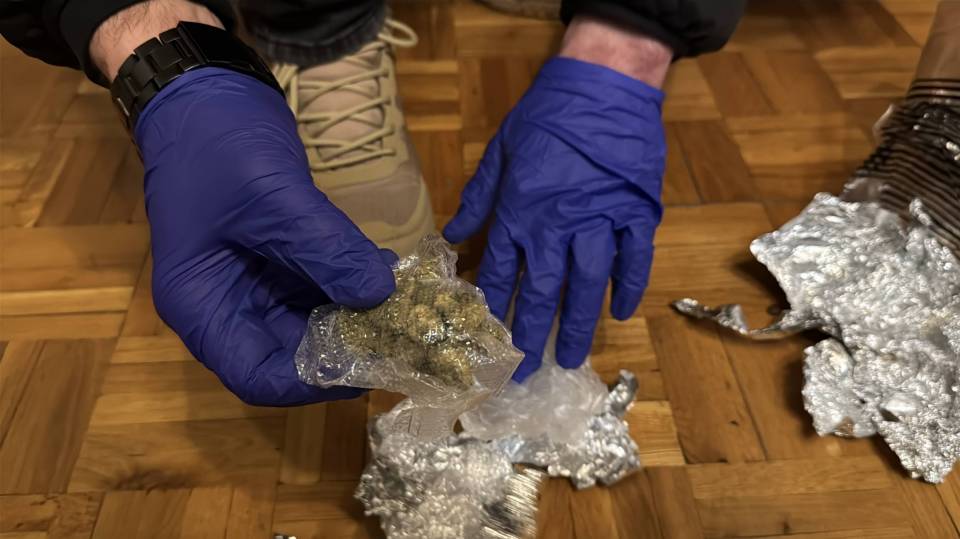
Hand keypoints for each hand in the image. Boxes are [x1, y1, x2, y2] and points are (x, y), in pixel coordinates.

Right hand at [136, 68, 395, 404]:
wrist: (205, 89)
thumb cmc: (217, 145)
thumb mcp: (272, 198)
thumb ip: (326, 250)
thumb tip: (382, 295)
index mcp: (202, 307)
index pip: (258, 377)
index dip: (314, 382)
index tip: (371, 363)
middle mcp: (227, 306)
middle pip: (292, 355)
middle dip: (348, 349)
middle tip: (406, 337)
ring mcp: (255, 283)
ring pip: (314, 324)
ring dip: (358, 318)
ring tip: (408, 309)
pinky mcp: (281, 260)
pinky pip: (322, 288)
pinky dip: (354, 286)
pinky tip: (390, 277)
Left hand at [443, 56, 666, 380]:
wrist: (601, 86)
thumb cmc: (545, 117)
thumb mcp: (499, 151)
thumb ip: (478, 197)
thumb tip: (452, 236)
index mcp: (520, 212)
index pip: (503, 272)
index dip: (495, 311)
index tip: (489, 343)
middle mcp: (556, 226)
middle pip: (543, 290)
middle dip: (532, 334)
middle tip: (528, 372)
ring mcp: (599, 221)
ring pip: (587, 284)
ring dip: (580, 324)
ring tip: (573, 359)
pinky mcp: (636, 213)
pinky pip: (634, 258)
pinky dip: (629, 286)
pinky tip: (623, 313)